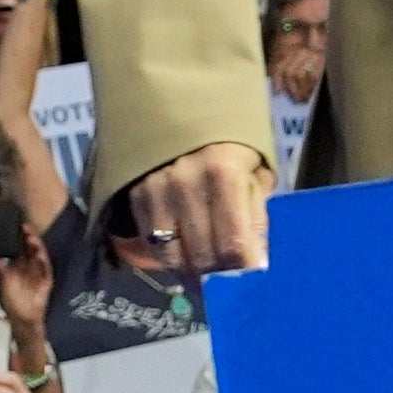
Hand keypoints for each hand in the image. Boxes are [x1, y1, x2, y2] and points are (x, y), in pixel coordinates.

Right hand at [131, 142, 270, 274]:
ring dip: (194, 273)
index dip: (244, 272)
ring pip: (174, 258)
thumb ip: (256, 215)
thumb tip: (256, 262)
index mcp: (223, 174)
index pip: (233, 246)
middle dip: (221, 277)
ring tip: (208, 275)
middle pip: (203, 256)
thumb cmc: (231, 144)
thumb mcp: (256, 171)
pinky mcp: (136, 196)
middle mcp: (185, 184)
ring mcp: (156, 191)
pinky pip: (153, 245)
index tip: (251, 283)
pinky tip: (185, 256)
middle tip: (231, 282)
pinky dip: (171, 259)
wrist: (182, 109)